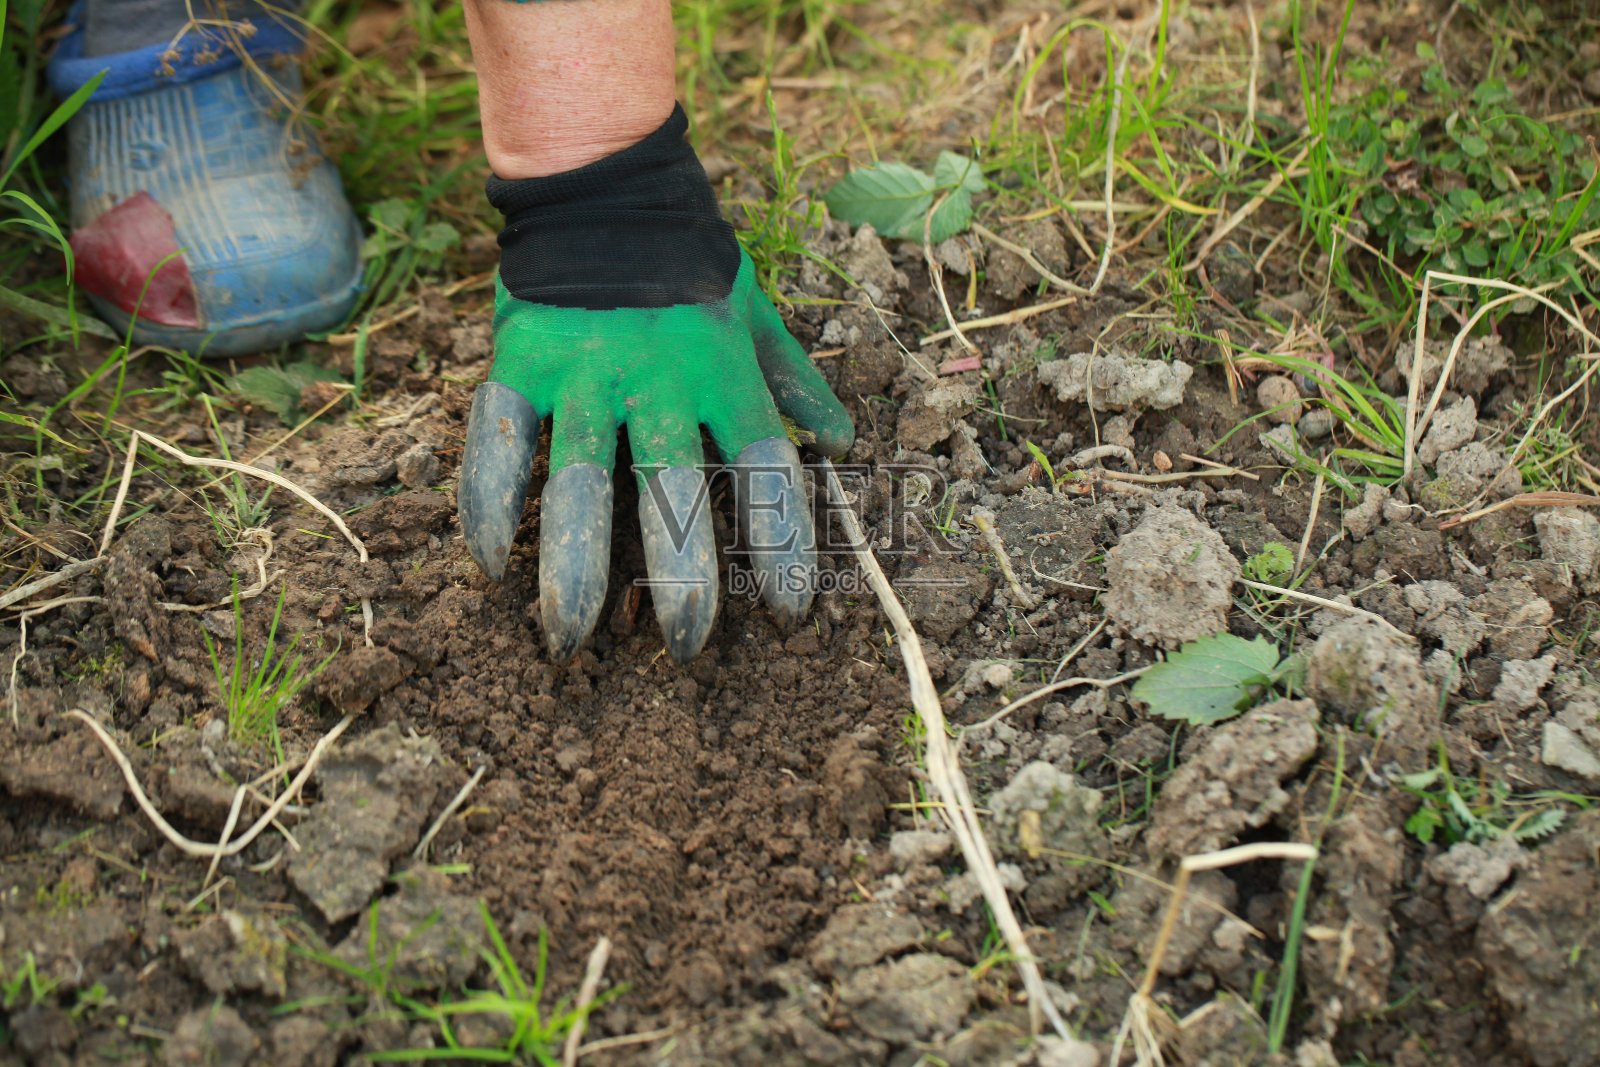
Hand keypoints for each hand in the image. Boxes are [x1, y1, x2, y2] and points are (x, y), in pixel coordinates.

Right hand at [457, 108, 851, 662]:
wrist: (606, 184)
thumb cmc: (692, 259)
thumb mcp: (757, 314)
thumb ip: (794, 381)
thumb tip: (842, 442)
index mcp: (723, 371)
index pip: (765, 469)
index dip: (780, 542)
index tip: (789, 610)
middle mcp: (657, 380)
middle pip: (671, 494)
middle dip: (681, 580)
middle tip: (685, 649)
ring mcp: (583, 373)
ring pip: (577, 484)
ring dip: (574, 568)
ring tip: (573, 640)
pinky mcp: (520, 363)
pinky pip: (499, 443)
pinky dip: (491, 504)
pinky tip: (492, 565)